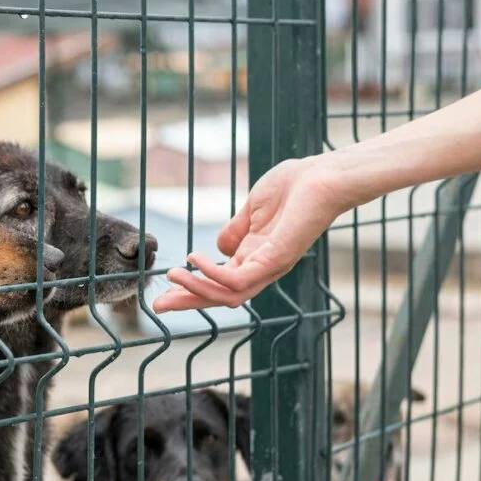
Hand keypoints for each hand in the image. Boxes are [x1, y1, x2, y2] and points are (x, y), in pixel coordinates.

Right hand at [152, 156, 353, 312]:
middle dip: (187, 301)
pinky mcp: (275, 260)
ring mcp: (269, 267)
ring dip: (195, 290)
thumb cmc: (294, 186)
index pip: (219, 282)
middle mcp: (262, 268)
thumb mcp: (252, 209)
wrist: (323, 175)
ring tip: (172, 276)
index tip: (165, 290)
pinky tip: (196, 260)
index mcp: (255, 257)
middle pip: (219, 297)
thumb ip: (235, 230)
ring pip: (227, 295)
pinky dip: (213, 274)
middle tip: (157, 304)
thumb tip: (218, 247)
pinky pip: (238, 279)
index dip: (191, 288)